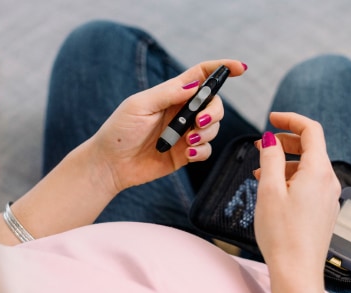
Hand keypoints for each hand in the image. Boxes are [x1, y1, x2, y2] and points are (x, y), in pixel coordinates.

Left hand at [89, 60, 246, 192]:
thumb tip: (196, 85)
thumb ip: (168, 94)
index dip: (222, 68)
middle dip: (214, 112)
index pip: (202, 75)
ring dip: (207, 133)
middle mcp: (182, 111)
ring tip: (188, 142)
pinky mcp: (186, 154)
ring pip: (214, 127)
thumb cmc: (119, 131)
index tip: (240, 68)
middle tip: (198, 123)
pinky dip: (202, 151)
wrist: (110, 165)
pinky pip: (206, 149)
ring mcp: (185, 133)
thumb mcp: (140, 105)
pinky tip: (188, 154)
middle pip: (214, 103)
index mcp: (172, 93)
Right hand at [253, 112, 340, 273]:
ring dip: (284, 163)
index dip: (291, 119)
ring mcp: (328, 197)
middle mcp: (329, 181)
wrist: (297, 272)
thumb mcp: (269, 190)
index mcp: (319, 171)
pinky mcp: (323, 210)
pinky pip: (309, 184)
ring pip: (307, 167)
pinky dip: (290, 179)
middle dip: (284, 142)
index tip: (271, 118)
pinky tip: (272, 190)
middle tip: (260, 145)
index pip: (311, 130)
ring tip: (259, 172)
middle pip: (310, 148)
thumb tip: (271, 139)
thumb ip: (270, 159)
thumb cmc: (282, 234)